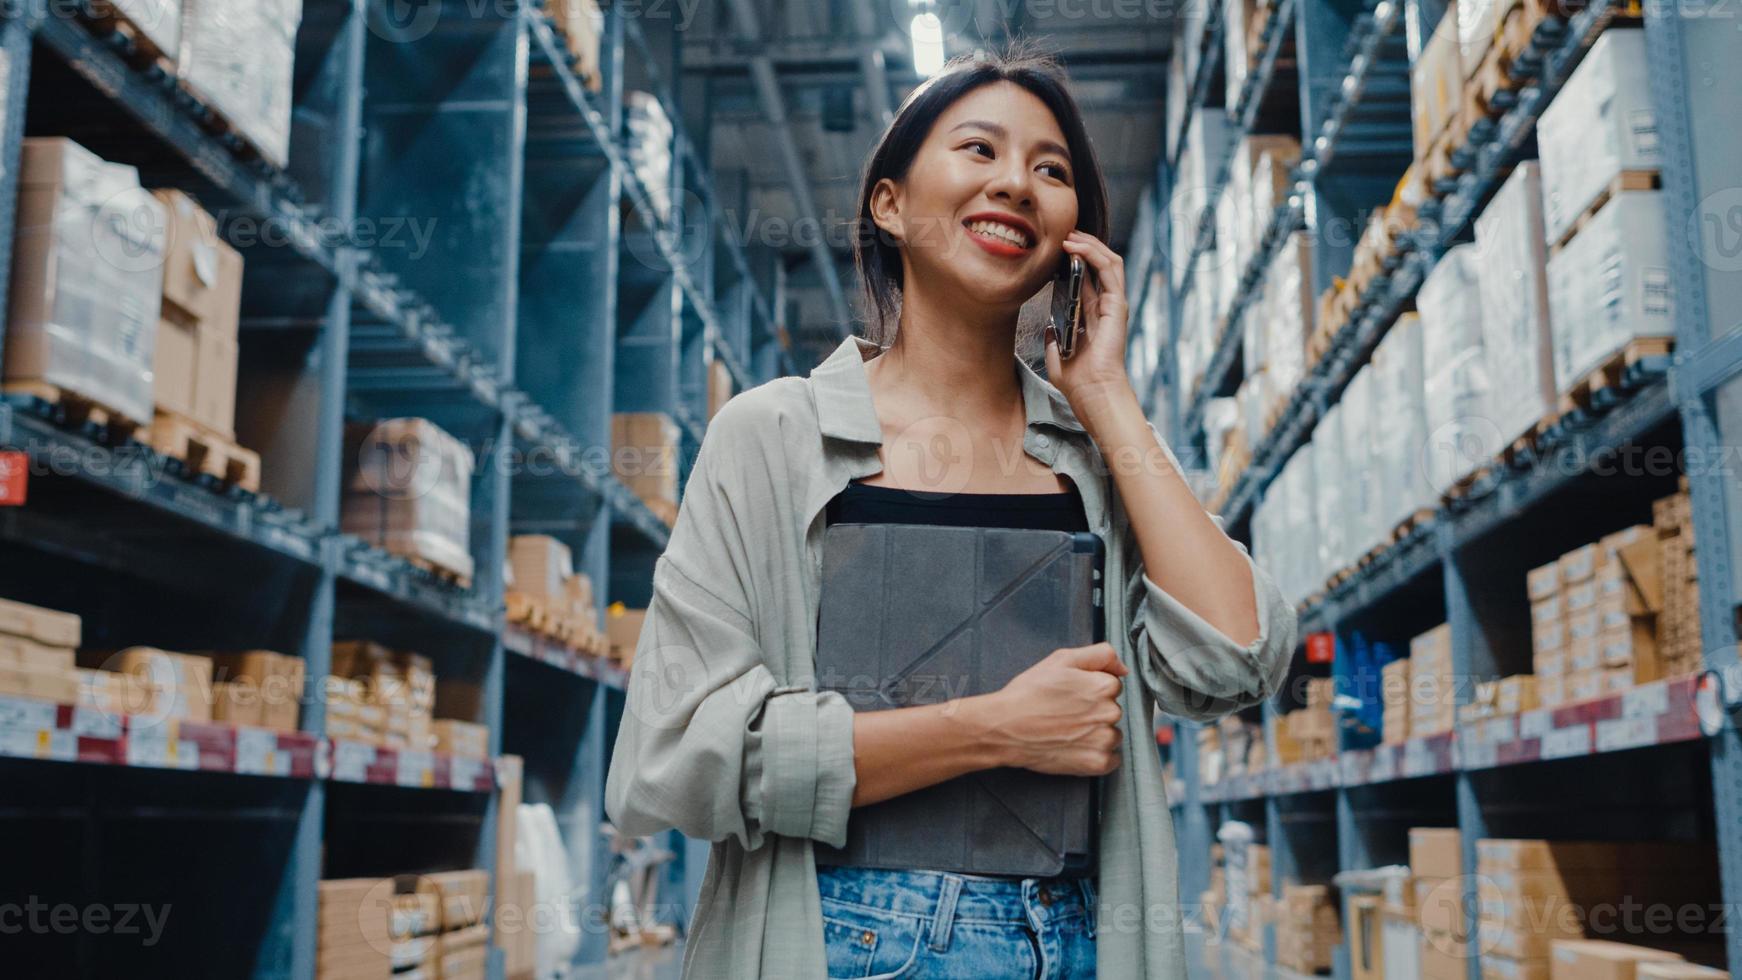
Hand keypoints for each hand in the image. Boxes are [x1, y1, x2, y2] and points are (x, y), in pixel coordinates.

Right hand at [981, 642, 1128, 776]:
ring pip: (1112, 734)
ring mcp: (1104, 740)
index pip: (1111, 687)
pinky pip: (1112, 759)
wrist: (1005, 727)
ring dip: (1096, 734)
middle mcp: (1110, 713)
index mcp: (1103, 686)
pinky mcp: (1098, 763)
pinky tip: (1075, 748)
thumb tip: (1124, 669)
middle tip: (1065, 714)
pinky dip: (1096, 755)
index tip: (1071, 696)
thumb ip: (1100, 655)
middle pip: (1112, 710)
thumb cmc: (1029, 693)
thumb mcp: (1061, 660)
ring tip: (1067, 731)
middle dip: (1093, 711)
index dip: (1089, 690)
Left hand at [1045, 230, 1131, 405]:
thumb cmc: (1077, 381)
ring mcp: (1113, 304)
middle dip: (1082, 244)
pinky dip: (1093, 254)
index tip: (1054, 247)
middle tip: (1062, 232)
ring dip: (1089, 243)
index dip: (1073, 258)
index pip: (1086, 277)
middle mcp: (1104, 306)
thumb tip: (1048, 326)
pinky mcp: (1117, 304)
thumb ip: (1054, 340)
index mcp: (1091, 315)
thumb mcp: (1056, 356)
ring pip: (1107, 261)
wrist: (1092, 392)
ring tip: (1069, 233)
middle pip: (1099, 264)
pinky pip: (1109, 270)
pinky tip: (1075, 247)